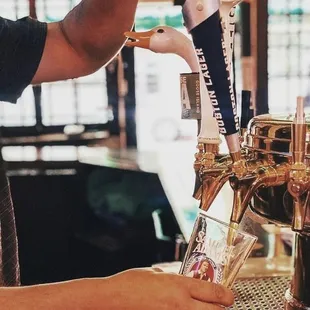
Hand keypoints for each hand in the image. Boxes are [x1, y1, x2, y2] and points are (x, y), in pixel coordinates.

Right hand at [102, 268, 233, 309]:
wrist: (113, 299)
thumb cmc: (131, 282)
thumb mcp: (154, 273)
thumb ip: (172, 276)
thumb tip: (182, 279)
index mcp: (179, 285)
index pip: (214, 292)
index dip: (227, 294)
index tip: (229, 294)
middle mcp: (181, 304)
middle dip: (222, 308)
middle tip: (221, 304)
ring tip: (203, 307)